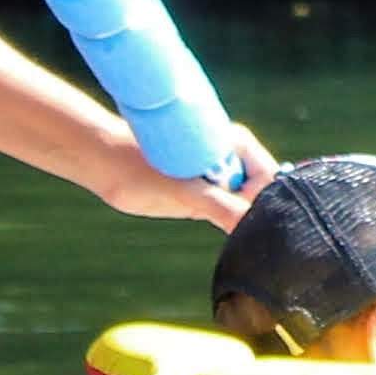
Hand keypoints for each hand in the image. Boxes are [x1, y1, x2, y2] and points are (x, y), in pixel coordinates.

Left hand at [100, 123, 273, 225]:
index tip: (248, 224)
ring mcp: (221, 177)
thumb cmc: (141, 168)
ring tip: (209, 220)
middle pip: (262, 195)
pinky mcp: (205, 194)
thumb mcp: (186, 192)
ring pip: (245, 206)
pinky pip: (227, 212)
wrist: (104, 164)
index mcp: (238, 145)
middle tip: (230, 229)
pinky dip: (225, 224)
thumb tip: (253, 227)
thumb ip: (223, 208)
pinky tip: (209, 227)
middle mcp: (234, 159)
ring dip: (237, 222)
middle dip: (254, 216)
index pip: (272, 180)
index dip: (266, 204)